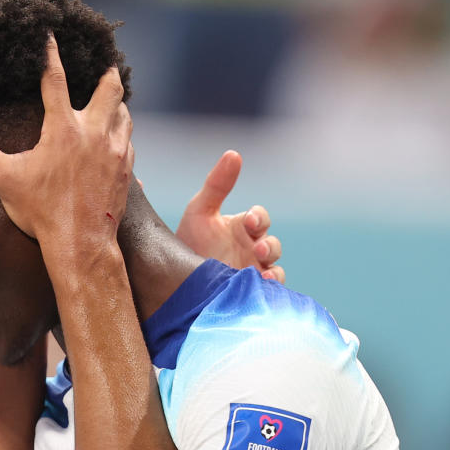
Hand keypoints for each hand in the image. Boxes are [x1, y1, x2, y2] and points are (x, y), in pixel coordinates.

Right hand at [0, 34, 133, 267]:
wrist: (81, 244)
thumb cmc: (41, 213)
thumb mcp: (4, 178)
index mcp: (63, 129)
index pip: (56, 79)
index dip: (51, 54)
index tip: (51, 36)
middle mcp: (94, 132)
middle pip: (109, 88)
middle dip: (106, 73)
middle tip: (104, 65)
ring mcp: (114, 150)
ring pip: (124, 112)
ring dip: (117, 103)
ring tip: (111, 99)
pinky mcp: (126, 169)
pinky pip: (129, 141)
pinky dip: (122, 132)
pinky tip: (117, 137)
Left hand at [177, 150, 284, 282]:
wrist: (173, 281)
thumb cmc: (188, 242)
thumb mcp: (199, 212)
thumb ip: (217, 185)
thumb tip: (234, 153)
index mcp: (242, 228)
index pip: (260, 218)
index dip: (258, 218)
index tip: (248, 221)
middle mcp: (251, 250)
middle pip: (273, 245)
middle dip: (269, 245)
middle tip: (258, 248)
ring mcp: (252, 273)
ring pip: (275, 270)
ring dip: (272, 270)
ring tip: (262, 275)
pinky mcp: (249, 296)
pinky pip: (269, 295)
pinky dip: (270, 292)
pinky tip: (262, 290)